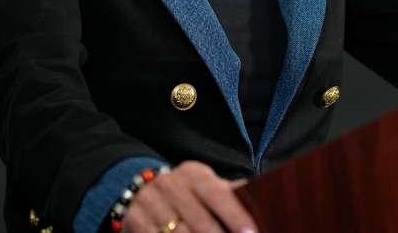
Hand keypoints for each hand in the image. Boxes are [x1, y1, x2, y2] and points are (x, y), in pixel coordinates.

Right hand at [121, 161, 256, 232]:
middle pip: (200, 221)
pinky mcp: (137, 222)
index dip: (235, 215)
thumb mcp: (204, 183)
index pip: (217, 194)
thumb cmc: (184, 190)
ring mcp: (151, 205)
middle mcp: (171, 186)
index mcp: (194, 175)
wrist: (136, 186)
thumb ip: (229, 192)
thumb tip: (262, 192)